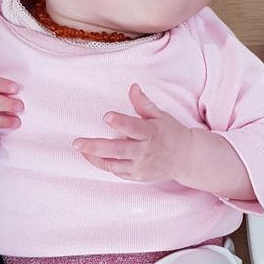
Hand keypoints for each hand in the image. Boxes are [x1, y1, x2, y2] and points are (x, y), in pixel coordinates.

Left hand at [73, 83, 191, 181]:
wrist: (187, 158)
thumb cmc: (172, 133)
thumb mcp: (161, 115)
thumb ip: (143, 104)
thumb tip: (132, 87)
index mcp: (151, 133)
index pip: (134, 128)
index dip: (120, 122)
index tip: (107, 116)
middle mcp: (145, 151)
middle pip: (116, 150)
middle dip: (95, 146)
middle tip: (77, 142)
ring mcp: (141, 166)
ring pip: (113, 164)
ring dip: (94, 158)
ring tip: (80, 149)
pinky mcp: (138, 176)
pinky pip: (117, 172)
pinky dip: (105, 165)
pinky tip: (95, 157)